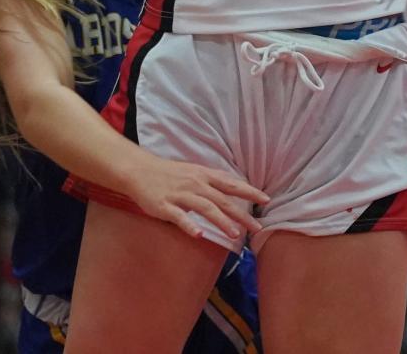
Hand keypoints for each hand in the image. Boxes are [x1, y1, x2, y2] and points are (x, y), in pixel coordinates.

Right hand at [126, 154, 268, 240]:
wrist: (140, 171)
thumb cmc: (169, 174)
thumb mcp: (194, 172)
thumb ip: (211, 182)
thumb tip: (231, 190)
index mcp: (204, 175)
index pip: (231, 184)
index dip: (249, 191)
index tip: (266, 200)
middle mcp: (195, 184)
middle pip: (223, 200)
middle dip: (242, 214)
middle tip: (257, 227)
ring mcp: (180, 195)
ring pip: (205, 208)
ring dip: (221, 221)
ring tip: (235, 235)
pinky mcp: (165, 206)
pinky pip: (178, 217)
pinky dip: (189, 225)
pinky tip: (199, 235)